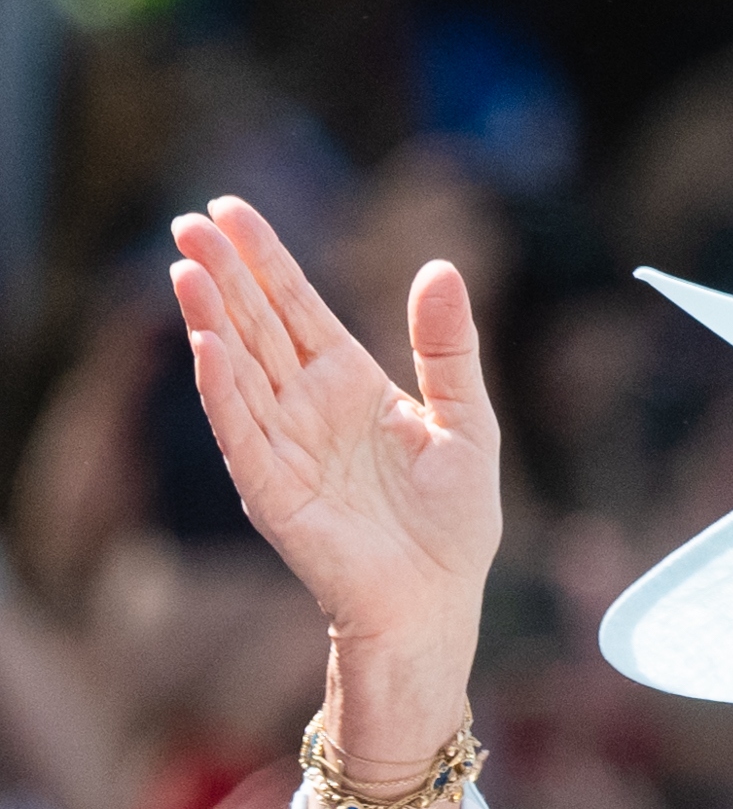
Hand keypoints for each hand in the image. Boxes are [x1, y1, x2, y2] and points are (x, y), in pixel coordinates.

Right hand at [167, 198, 499, 655]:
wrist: (438, 599)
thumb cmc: (452, 520)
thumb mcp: (468, 420)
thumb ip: (449, 348)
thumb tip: (441, 268)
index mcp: (350, 383)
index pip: (298, 306)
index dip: (266, 259)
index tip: (230, 209)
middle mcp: (307, 407)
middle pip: (259, 325)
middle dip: (226, 274)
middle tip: (191, 221)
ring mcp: (284, 445)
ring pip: (239, 369)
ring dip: (212, 320)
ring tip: (187, 269)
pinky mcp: (274, 489)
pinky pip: (242, 431)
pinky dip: (223, 390)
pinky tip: (207, 346)